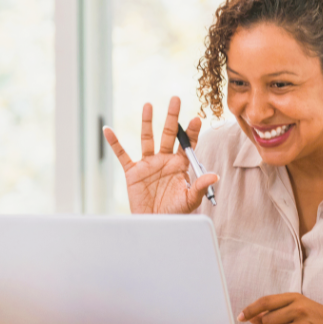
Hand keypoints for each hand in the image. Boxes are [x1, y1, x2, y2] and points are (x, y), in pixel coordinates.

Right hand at [103, 96, 217, 214]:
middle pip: (169, 134)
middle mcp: (165, 159)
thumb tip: (215, 176)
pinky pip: (122, 155)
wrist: (155, 224)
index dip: (191, 131)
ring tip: (148, 105)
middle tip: (175, 99)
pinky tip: (108, 130)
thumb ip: (200, 186)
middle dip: (172, 117)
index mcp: (180, 164)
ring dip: (147, 122)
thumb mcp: (190, 200)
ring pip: (147, 138)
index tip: (196, 118)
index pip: (187, 143)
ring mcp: (148, 164)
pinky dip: (114, 143)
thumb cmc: (175, 212)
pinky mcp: (133, 172)